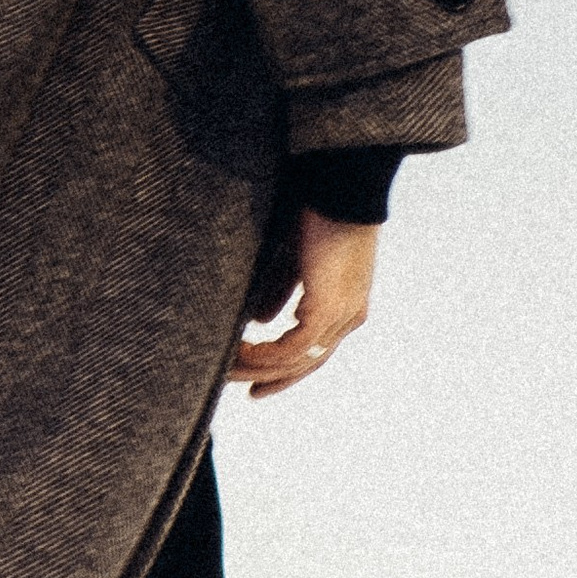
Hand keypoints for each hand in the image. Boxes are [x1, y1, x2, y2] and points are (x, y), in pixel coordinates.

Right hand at [227, 209, 377, 401]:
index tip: (255, 377)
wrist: (339, 187)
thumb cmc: (318, 211)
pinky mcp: (329, 309)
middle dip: (273, 378)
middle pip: (309, 362)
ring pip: (300, 360)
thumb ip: (279, 288)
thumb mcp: (293, 257)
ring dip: (262, 368)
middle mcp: (348, 315)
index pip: (314, 347)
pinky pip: (295, 347)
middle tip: (243, 390)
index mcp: (346, 302)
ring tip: (228, 370)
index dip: (285, 365)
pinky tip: (241, 352)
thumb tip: (260, 319)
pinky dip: (266, 354)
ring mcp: (342, 314)